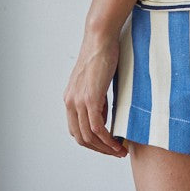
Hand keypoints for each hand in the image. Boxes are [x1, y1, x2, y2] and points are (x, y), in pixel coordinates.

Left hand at [63, 30, 128, 157]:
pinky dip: (107, 139)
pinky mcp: (90, 98)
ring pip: (89, 136)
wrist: (100, 38)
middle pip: (81, 137)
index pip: (76, 130)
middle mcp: (70, 102)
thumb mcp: (95, 81)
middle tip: (115, 152)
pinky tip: (117, 142)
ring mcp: (79, 101)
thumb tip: (104, 115)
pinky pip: (97, 127)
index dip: (91, 142)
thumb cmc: (101, 54)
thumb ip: (96, 99)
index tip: (106, 145)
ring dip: (105, 148)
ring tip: (119, 150)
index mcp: (70, 98)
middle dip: (98, 149)